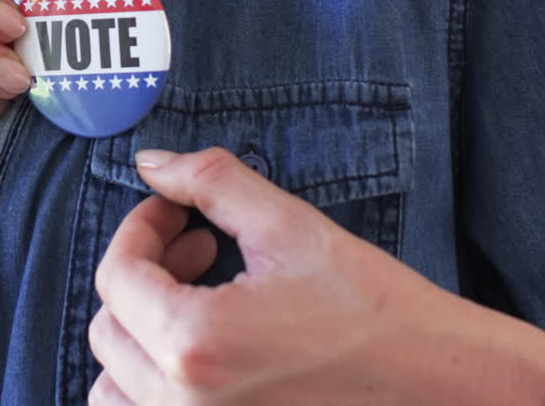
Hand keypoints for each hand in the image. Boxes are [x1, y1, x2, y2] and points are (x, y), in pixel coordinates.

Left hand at [87, 147, 489, 405]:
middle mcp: (182, 402)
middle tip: (199, 245)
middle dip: (145, 272)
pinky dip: (150, 384)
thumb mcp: (287, 226)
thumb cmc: (371, 308)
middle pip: (109, 326)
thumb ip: (207, 182)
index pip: (116, 275)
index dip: (140, 227)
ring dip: (139, 332)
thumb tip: (149, 162)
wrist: (435, 382)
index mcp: (193, 341)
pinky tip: (201, 349)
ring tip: (194, 300)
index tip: (176, 211)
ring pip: (113, 383)